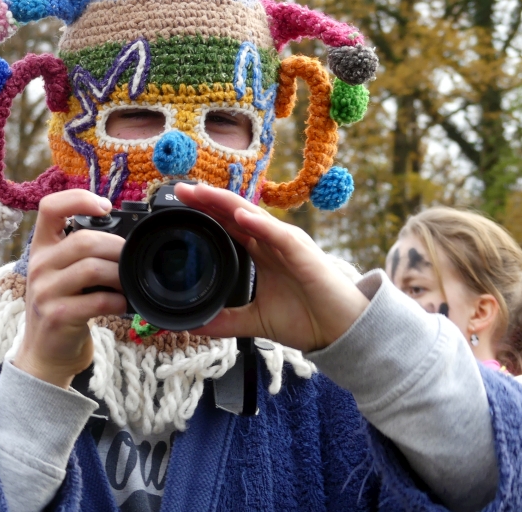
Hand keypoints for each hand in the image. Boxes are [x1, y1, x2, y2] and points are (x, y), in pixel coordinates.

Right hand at [13, 189, 127, 388]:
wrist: (44, 354)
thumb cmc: (63, 308)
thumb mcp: (62, 274)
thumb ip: (81, 253)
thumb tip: (126, 238)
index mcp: (41, 248)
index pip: (50, 207)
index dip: (78, 198)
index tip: (105, 206)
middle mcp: (39, 265)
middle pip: (85, 240)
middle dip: (118, 248)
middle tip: (132, 260)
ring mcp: (45, 291)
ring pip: (93, 268)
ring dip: (121, 275)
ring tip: (129, 283)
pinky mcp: (58, 316)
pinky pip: (97, 300)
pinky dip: (117, 301)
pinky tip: (122, 304)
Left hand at [175, 183, 368, 352]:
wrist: (343, 333)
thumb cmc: (307, 319)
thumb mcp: (255, 321)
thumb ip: (226, 321)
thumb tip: (193, 327)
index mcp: (262, 251)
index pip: (228, 223)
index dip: (205, 211)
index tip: (179, 202)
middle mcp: (273, 241)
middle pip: (236, 212)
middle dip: (208, 199)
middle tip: (180, 189)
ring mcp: (288, 244)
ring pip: (254, 215)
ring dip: (227, 203)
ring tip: (202, 193)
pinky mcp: (303, 253)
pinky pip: (278, 234)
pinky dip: (259, 224)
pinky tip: (240, 215)